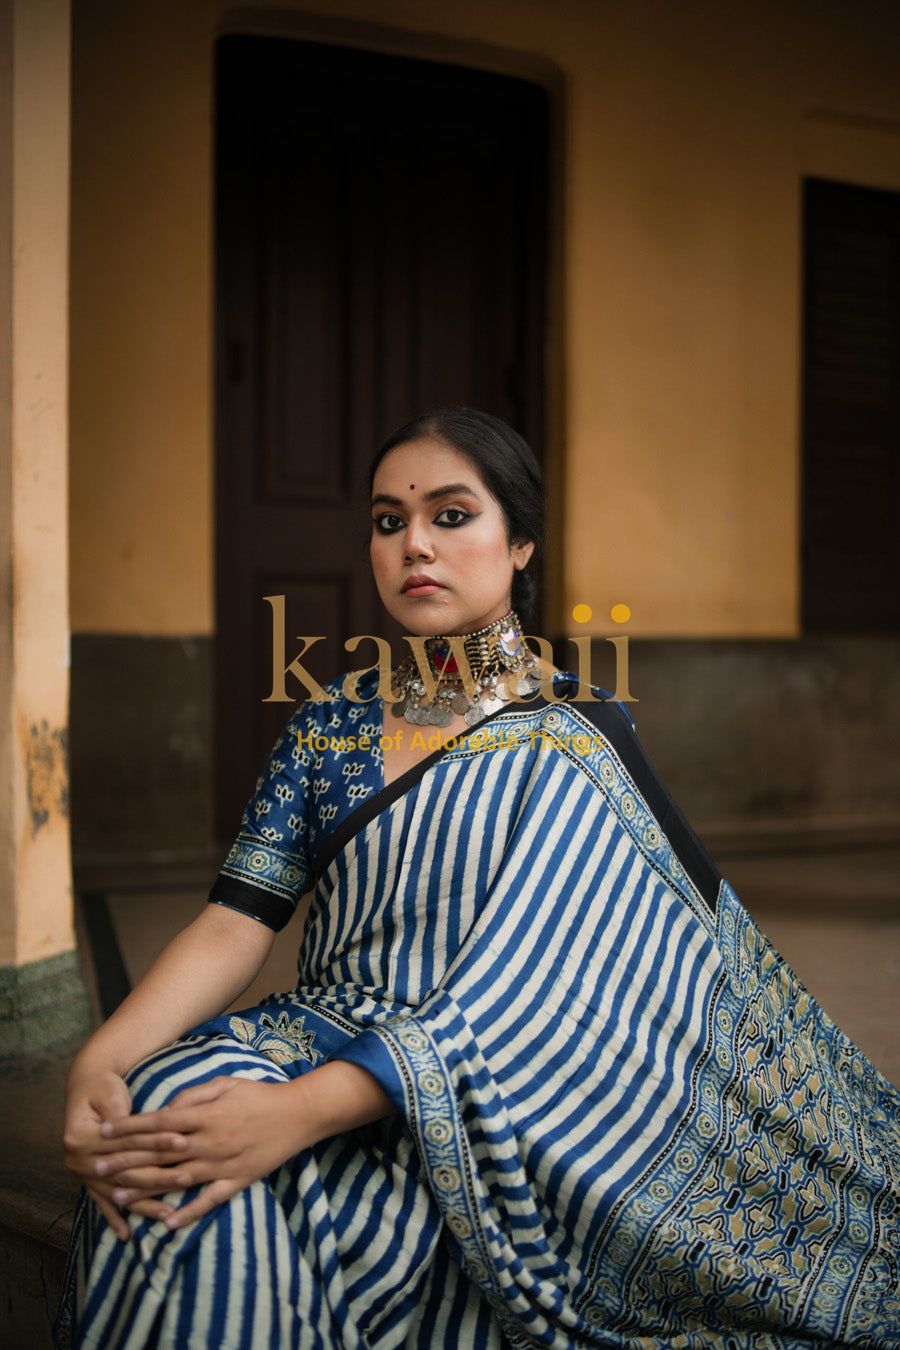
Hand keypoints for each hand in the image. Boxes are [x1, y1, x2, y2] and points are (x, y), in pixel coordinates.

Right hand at [62, 1064, 188, 1239]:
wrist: (85, 1086)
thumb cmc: (103, 1087)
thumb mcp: (112, 1094)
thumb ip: (128, 1117)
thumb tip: (150, 1126)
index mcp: (81, 1137)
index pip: (128, 1143)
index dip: (156, 1142)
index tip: (184, 1142)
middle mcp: (78, 1160)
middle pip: (126, 1172)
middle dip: (158, 1176)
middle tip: (188, 1179)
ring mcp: (82, 1173)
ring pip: (120, 1191)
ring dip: (144, 1204)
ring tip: (168, 1213)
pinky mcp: (90, 1179)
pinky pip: (102, 1202)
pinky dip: (114, 1218)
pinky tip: (126, 1235)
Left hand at [94, 1077, 309, 1230]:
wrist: (298, 1114)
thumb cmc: (260, 1094)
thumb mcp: (227, 1083)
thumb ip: (194, 1095)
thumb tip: (166, 1110)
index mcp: (206, 1116)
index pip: (158, 1123)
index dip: (129, 1128)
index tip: (103, 1133)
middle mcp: (210, 1142)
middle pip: (160, 1154)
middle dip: (126, 1160)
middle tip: (96, 1168)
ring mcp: (223, 1165)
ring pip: (177, 1180)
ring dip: (146, 1189)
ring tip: (118, 1197)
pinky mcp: (237, 1182)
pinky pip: (209, 1201)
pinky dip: (188, 1214)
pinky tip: (166, 1224)